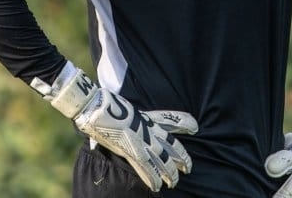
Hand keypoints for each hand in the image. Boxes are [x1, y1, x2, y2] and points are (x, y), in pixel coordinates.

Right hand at [31, 62, 197, 191]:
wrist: (96, 106)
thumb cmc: (104, 106)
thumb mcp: (123, 109)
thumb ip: (128, 117)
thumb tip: (123, 121)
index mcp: (147, 117)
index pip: (171, 120)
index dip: (185, 123)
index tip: (196, 127)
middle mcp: (148, 129)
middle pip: (172, 145)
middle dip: (182, 157)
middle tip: (188, 167)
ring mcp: (142, 140)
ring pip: (163, 160)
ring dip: (170, 173)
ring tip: (174, 182)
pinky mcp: (132, 150)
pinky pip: (146, 168)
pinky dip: (153, 178)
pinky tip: (158, 186)